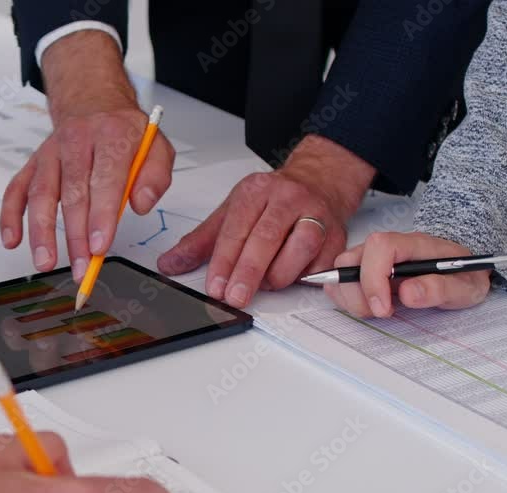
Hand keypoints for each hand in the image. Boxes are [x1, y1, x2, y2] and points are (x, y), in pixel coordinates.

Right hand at [0, 31, 175, 281]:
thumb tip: (142, 204)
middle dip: (75, 235)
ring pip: (40, 194)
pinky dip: (10, 216)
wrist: (92, 101)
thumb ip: (155, 175)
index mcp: (111, 136)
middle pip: (72, 192)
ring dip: (41, 231)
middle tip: (81, 267)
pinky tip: (12, 240)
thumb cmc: (122, 131)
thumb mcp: (156, 145)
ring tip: (45, 261)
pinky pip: (16, 190)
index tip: (100, 245)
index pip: (105, 179)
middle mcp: (76, 142)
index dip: (101, 216)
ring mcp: (50, 153)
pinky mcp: (33, 164)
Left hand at [158, 134, 375, 307]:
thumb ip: (200, 241)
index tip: (215, 286)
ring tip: (266, 284)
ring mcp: (316, 214)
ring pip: (299, 248)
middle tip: (235, 297)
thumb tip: (170, 264)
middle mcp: (287, 198)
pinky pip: (321, 262)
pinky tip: (292, 277)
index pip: (236, 228)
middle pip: (266, 237)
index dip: (224, 260)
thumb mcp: (231, 213)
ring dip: (279, 274)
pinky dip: (305, 276)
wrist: (319, 182)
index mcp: (256, 191)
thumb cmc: (272, 201)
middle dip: (248, 272)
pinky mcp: (337, 234)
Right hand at [323, 232, 490, 317]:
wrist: (463, 271)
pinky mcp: (364, 268)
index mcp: (413, 243)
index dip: (373, 278)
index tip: (383, 308)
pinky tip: (366, 307)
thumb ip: (440, 289)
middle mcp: (387, 245)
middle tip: (379, 313)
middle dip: (356, 293)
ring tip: (374, 312)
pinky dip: (345, 296)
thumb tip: (408, 293)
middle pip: (351, 259)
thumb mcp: (466, 287)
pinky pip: (340, 279)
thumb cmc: (463, 276)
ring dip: (349, 296)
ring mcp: (372, 256)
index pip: (379, 247)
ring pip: (341, 270)